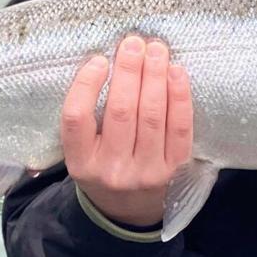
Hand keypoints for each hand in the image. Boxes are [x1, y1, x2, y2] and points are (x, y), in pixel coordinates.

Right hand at [61, 35, 192, 226]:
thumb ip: (87, 118)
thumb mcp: (82, 153)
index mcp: (81, 163)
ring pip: (151, 115)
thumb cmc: (104, 169)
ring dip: (155, 76)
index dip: (86, 85)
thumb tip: (106, 63)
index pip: (76, 118)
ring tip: (156, 50)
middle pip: (120, 110)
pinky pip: (180, 127)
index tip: (98, 60)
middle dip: (128, 70)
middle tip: (134, 42)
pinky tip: (176, 72)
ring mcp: (146, 172)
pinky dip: (179, 96)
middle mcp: (112, 169)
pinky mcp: (175, 170)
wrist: (130, 214)